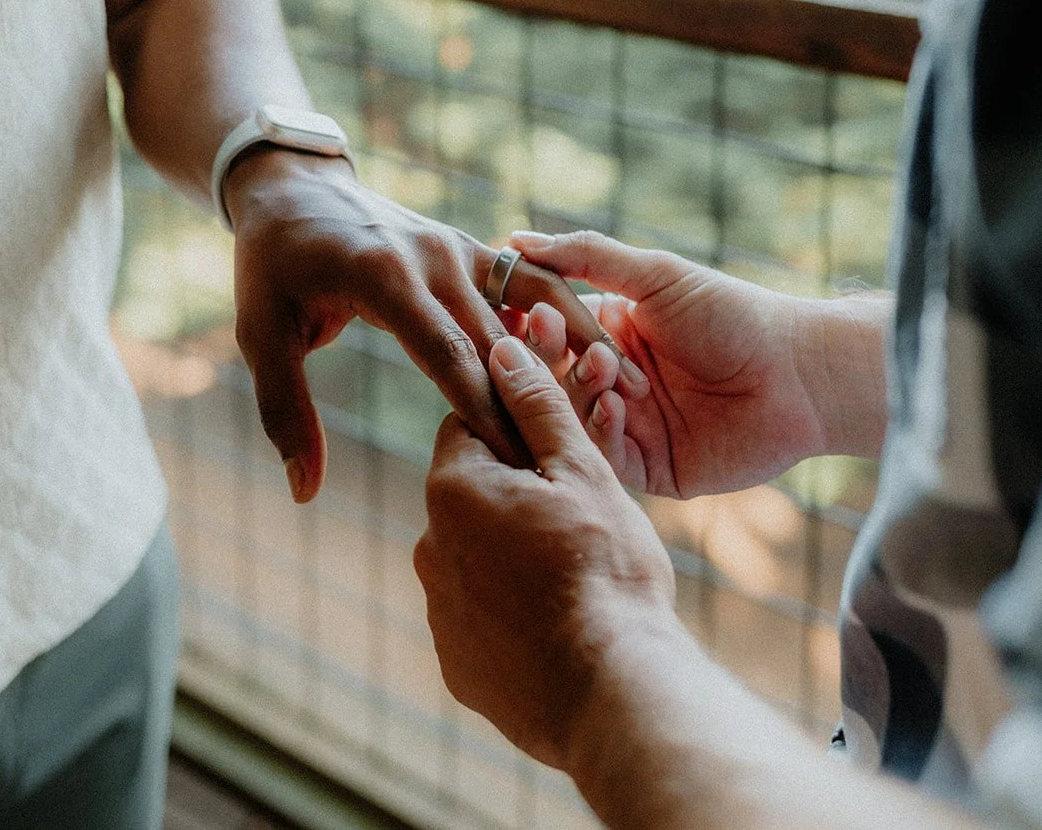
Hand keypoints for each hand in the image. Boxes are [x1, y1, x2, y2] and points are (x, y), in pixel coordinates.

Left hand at [224, 149, 614, 502]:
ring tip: (626, 397)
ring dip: (577, 350)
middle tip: (575, 464)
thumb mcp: (261, 336)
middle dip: (535, 404)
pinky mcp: (474, 247)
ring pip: (533, 306)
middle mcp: (432, 257)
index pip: (448, 358)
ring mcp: (459, 246)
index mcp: (383, 278)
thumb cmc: (271, 269)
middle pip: (499, 342)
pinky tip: (605, 355)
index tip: (520, 467)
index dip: (486, 414)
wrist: (294, 188)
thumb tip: (305, 493)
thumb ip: (286, 414)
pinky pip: (532, 283)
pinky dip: (569, 314)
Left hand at [414, 336, 675, 769]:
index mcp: (453, 489)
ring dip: (514, 553)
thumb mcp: (582, 473)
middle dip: (517, 492)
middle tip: (581, 510)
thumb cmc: (605, 572)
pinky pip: (482, 619)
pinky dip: (512, 614)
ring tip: (579, 572)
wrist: (612, 693)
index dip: (517, 427)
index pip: (469, 427)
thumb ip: (538, 407)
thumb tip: (503, 348)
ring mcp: (440, 612)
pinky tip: (561, 622)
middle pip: (472, 495)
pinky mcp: (457, 664)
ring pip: (477, 558)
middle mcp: (428, 547)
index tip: (558, 443)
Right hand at [510, 230, 888, 497]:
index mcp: (612, 337)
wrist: (799, 373)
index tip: (515, 308)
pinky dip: (603, 431)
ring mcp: (631, 428)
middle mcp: (615, 384)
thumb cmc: (733, 314)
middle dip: (546, 356)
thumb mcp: (656, 275)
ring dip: (578, 389)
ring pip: (573, 418)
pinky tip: (616, 407)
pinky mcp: (651, 469)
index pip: (550, 333)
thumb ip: (588, 257)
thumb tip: (515, 238)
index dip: (530, 323)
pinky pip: (607, 457)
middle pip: (553, 377)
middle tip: (544, 334)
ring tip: (601, 366)